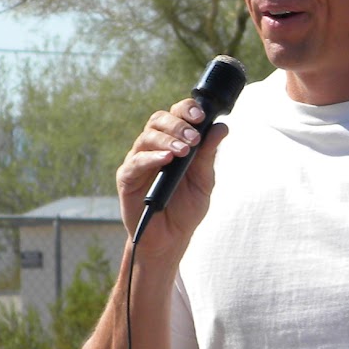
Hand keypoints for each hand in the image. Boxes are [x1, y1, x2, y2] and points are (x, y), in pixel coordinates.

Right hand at [115, 97, 227, 258]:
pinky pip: (136, 162)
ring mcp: (138, 161)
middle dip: (178, 124)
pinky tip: (166, 159)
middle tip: (194, 138)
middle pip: (159, 120)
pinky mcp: (127, 178)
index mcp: (173, 142)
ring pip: (147, 137)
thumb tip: (221, 127)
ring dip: (167, 140)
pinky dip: (151, 158)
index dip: (187, 109)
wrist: (171, 238)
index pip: (176, 115)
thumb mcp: (204, 180)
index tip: (201, 116)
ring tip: (184, 150)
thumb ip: (208, 155)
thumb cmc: (186, 208)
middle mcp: (153, 147)